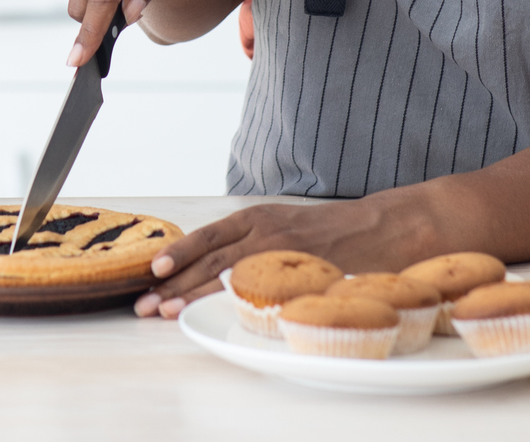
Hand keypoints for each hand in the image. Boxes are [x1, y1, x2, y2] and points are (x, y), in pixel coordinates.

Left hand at [131, 196, 436, 318]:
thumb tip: (213, 266)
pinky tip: (216, 313)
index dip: (178, 253)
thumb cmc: (332, 231)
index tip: (151, 271)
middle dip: (173, 282)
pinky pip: (264, 290)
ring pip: (229, 274)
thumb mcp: (287, 224)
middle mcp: (267, 230)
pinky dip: (235, 301)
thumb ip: (253, 240)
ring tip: (165, 311)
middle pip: (210, 258)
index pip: (209, 235)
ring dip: (193, 294)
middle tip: (143, 304)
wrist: (385, 228)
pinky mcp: (303, 273)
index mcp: (260, 216)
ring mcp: (285, 252)